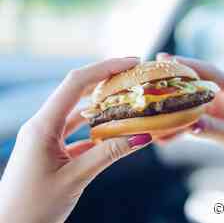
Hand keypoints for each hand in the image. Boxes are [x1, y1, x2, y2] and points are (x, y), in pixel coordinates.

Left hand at [0, 58, 152, 222]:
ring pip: (78, 112)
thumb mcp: (75, 178)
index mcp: (42, 126)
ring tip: (128, 98)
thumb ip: (109, 154)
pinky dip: (97, 128)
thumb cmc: (34, 208)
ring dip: (102, 105)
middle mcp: (43, 125)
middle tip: (133, 75)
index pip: (75, 84)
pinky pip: (77, 131)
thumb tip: (142, 137)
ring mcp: (46, 137)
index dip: (104, 68)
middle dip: (105, 80)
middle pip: (77, 91)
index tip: (131, 62)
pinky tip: (114, 129)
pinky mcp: (51, 149)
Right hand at [156, 54, 223, 172]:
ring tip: (150, 108)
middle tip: (150, 73)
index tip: (167, 59)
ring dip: (173, 107)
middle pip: (197, 83)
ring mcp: (219, 107)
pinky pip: (193, 120)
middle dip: (174, 80)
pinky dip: (180, 127)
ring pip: (191, 103)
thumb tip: (189, 124)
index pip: (211, 72)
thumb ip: (214, 129)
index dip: (189, 64)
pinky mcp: (214, 119)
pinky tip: (165, 137)